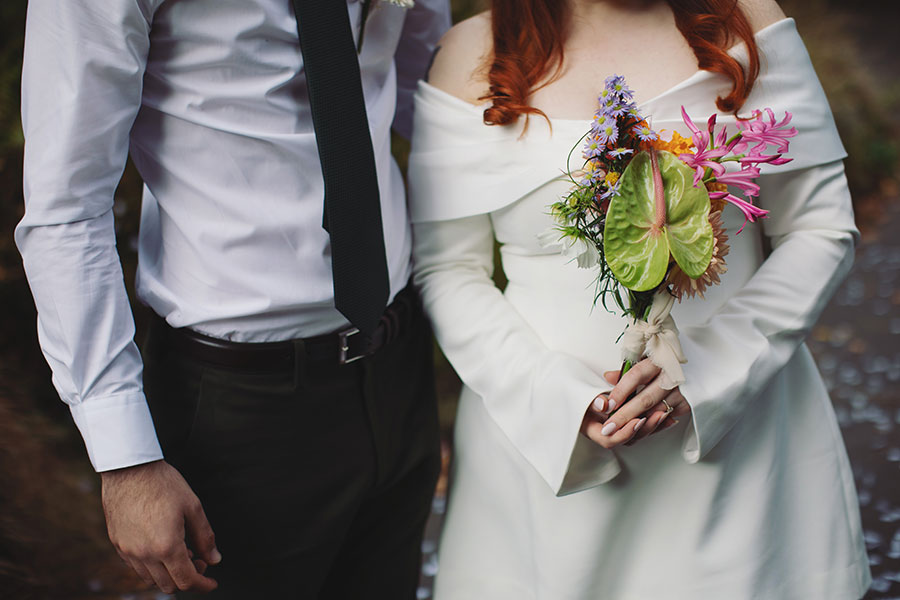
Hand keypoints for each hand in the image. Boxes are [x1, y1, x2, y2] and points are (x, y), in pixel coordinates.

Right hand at [101, 460, 220, 593]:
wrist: (129, 469)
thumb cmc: (163, 484)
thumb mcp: (193, 507)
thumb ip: (205, 536)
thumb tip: (214, 558)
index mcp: (166, 546)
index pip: (187, 580)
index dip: (203, 585)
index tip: (211, 582)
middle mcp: (144, 554)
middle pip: (169, 585)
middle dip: (188, 579)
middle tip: (199, 560)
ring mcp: (128, 551)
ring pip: (151, 579)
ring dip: (169, 573)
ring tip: (181, 551)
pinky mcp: (118, 544)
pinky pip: (136, 567)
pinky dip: (152, 566)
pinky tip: (162, 547)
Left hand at [582, 359, 689, 447]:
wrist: (701, 365)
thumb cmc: (668, 362)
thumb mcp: (648, 359)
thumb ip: (628, 370)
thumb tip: (608, 377)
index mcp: (658, 360)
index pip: (636, 376)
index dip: (621, 391)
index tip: (608, 405)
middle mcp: (671, 376)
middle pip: (645, 399)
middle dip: (624, 416)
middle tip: (609, 427)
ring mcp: (681, 391)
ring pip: (655, 413)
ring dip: (637, 424)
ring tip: (620, 432)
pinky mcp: (688, 403)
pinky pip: (666, 418)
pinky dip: (652, 425)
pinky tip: (639, 429)